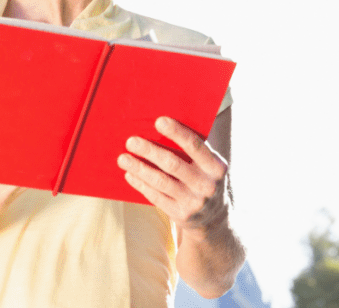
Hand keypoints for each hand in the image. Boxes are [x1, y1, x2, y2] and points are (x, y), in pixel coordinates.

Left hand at [117, 116, 228, 231]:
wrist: (214, 217)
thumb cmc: (205, 179)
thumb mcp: (209, 165)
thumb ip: (194, 148)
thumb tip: (162, 125)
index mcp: (216, 167)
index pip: (195, 146)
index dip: (177, 132)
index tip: (158, 121)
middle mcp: (207, 185)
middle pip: (173, 164)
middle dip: (150, 151)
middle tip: (131, 141)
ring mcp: (194, 202)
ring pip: (161, 182)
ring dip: (139, 168)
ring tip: (123, 158)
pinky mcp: (180, 214)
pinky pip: (156, 197)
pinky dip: (141, 184)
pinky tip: (130, 175)